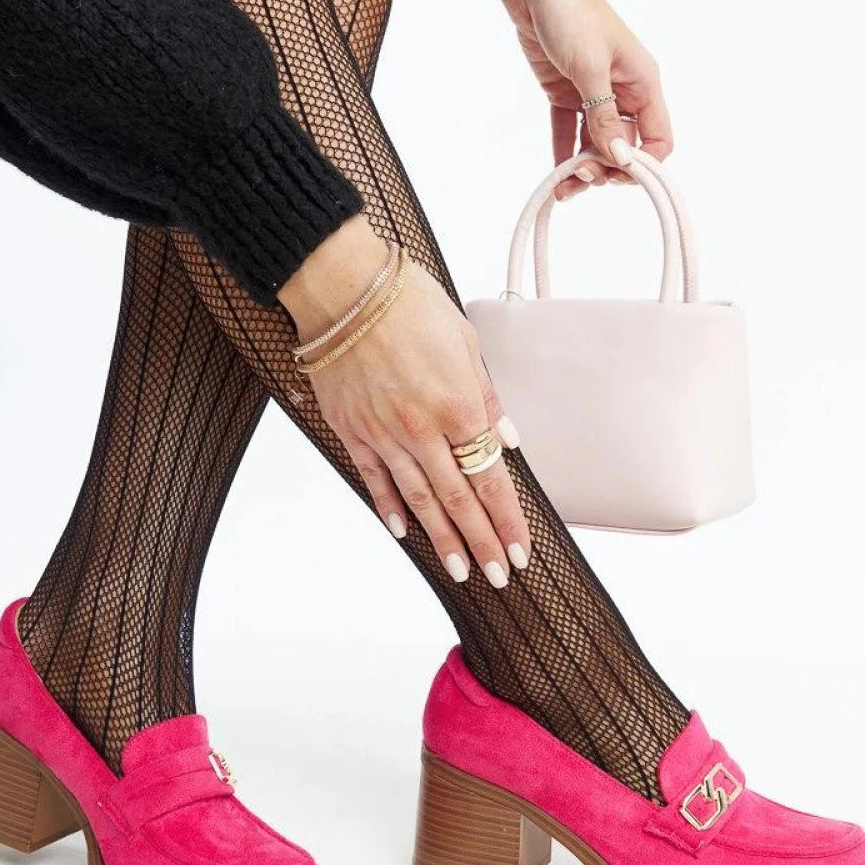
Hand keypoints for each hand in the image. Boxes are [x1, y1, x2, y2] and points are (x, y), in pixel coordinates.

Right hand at [279, 216, 530, 586]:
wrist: (344, 288)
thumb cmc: (408, 303)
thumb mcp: (465, 341)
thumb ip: (488, 397)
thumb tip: (509, 439)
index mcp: (458, 405)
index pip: (490, 477)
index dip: (506, 519)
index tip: (520, 549)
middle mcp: (421, 428)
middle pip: (457, 499)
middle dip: (480, 541)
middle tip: (497, 576)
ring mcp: (383, 433)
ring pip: (417, 499)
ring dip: (441, 538)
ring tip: (459, 569)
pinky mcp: (351, 429)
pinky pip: (374, 478)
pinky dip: (390, 507)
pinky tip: (404, 531)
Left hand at [468, 0, 672, 199]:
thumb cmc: (571, 12)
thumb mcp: (590, 67)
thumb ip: (604, 116)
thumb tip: (619, 157)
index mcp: (642, 83)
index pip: (657, 138)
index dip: (642, 164)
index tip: (617, 177)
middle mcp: (622, 92)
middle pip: (624, 146)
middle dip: (606, 168)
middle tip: (580, 178)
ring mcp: (593, 94)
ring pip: (595, 143)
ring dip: (583, 167)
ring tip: (563, 186)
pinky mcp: (565, 92)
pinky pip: (569, 131)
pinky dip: (563, 153)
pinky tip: (555, 174)